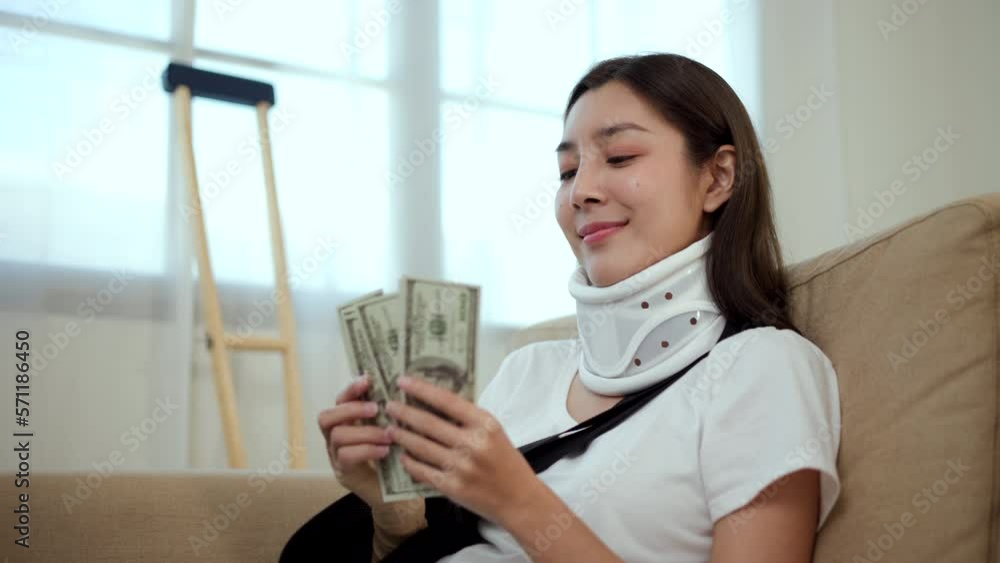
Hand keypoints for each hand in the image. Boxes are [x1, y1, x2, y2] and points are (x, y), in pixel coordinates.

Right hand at [318, 373, 392, 506]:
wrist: (395, 495)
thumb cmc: (394, 457)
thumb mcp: (391, 430)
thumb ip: (388, 413)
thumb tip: (401, 387)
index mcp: (347, 422)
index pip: (340, 400)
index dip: (351, 389)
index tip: (367, 379)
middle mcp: (335, 437)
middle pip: (327, 417)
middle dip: (352, 409)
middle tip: (376, 409)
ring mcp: (336, 456)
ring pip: (338, 436)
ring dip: (365, 432)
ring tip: (387, 435)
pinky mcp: (344, 473)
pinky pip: (346, 456)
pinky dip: (367, 450)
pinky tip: (385, 450)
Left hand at [384, 374, 543, 524]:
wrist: (520, 499)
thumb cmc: (506, 462)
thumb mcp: (494, 432)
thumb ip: (469, 419)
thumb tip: (434, 402)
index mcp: (485, 424)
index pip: (447, 401)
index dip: (422, 389)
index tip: (403, 381)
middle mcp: (472, 443)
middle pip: (429, 423)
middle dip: (404, 412)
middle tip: (389, 406)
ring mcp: (461, 466)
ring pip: (421, 446)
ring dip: (402, 436)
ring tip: (390, 429)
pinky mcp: (452, 487)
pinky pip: (422, 470)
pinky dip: (410, 462)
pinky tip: (403, 455)